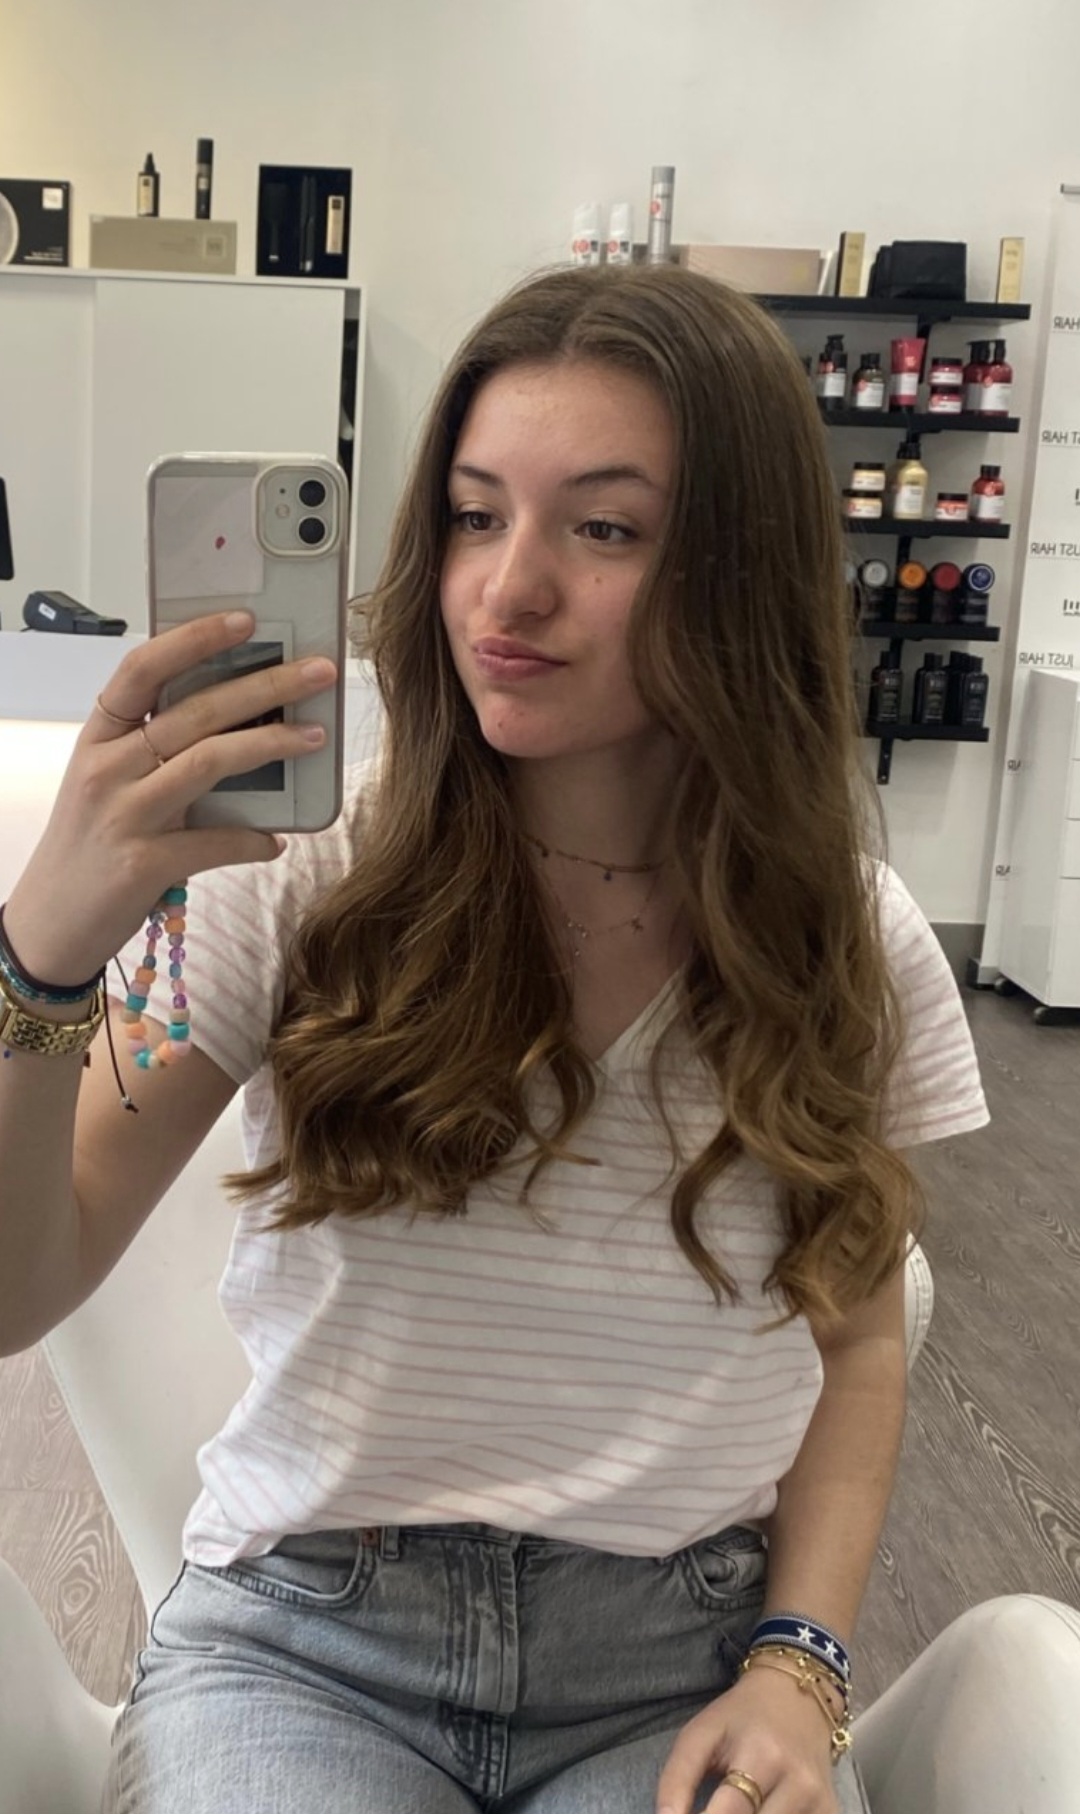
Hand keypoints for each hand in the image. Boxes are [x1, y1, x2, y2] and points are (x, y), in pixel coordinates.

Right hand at [4, 611, 336, 986]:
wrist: (48, 925)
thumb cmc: (88, 848)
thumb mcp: (107, 785)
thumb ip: (155, 752)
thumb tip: (239, 724)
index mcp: (98, 738)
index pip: (143, 669)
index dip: (195, 639)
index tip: (246, 621)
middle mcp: (106, 768)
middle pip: (194, 711)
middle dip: (265, 685)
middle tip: (319, 670)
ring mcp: (124, 814)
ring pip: (208, 761)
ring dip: (271, 744)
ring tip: (316, 735)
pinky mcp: (143, 863)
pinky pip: (215, 841)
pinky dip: (253, 840)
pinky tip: (276, 840)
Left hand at [656, 1667, 839, 1813]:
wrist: (797, 1695)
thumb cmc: (741, 1717)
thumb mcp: (702, 1733)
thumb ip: (677, 1778)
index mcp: (761, 1755)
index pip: (730, 1813)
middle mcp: (797, 1782)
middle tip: (712, 1809)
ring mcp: (819, 1801)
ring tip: (733, 1807)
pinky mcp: (831, 1811)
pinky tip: (760, 1809)